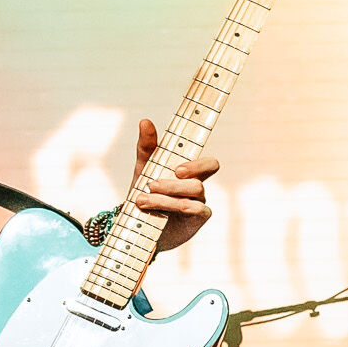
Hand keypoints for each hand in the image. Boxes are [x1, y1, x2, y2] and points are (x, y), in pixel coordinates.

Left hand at [131, 119, 219, 252]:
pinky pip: (199, 211)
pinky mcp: (196, 221)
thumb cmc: (146, 193)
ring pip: (196, 191)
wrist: (139, 225)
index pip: (209, 164)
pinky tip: (160, 213)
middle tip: (153, 184)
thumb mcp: (143, 170)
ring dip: (166, 196)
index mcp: (189, 173)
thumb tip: (146, 121)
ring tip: (142, 200)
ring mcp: (199, 203)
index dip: (200, 163)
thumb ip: (146, 147)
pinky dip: (180, 208)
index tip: (177, 169)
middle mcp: (198, 187)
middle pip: (204, 175)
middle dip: (181, 177)